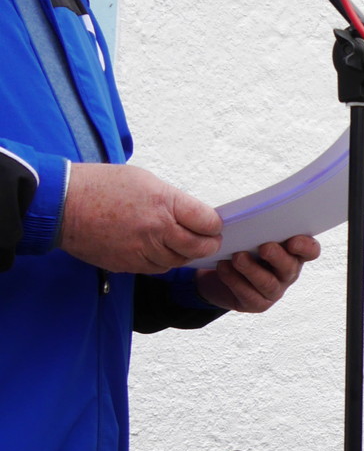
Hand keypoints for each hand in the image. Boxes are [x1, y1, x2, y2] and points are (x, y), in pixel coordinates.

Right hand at [59, 163, 221, 273]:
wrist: (62, 205)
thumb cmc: (101, 186)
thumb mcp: (146, 181)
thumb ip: (173, 201)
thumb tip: (192, 215)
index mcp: (165, 203)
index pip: (207, 222)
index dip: (214, 225)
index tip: (213, 224)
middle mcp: (157, 230)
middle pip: (198, 247)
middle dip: (207, 244)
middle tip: (209, 240)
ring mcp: (142, 250)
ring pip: (178, 261)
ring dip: (184, 254)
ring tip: (182, 244)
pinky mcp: (128, 264)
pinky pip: (156, 269)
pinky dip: (162, 261)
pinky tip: (159, 250)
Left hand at [195, 235, 320, 311]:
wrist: (220, 274)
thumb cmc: (241, 248)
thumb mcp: (252, 235)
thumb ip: (259, 228)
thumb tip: (252, 214)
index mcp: (293, 253)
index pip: (310, 251)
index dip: (305, 247)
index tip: (292, 241)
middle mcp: (287, 272)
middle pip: (290, 267)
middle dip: (278, 257)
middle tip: (264, 247)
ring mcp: (274, 290)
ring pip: (268, 283)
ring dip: (252, 270)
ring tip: (237, 257)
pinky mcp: (257, 303)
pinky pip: (248, 295)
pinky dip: (234, 280)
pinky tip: (224, 267)